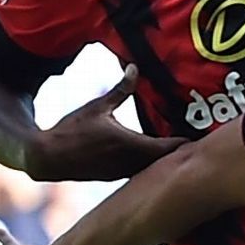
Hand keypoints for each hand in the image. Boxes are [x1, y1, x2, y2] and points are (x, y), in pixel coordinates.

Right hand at [26, 65, 187, 181]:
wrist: (44, 158)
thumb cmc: (71, 130)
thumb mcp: (97, 107)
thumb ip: (120, 90)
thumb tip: (134, 67)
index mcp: (130, 145)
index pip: (167, 147)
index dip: (185, 143)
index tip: (200, 138)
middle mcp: (129, 163)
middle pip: (165, 161)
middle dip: (179, 152)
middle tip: (197, 143)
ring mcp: (121, 173)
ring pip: (152, 169)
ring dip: (164, 161)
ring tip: (180, 150)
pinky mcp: (113, 177)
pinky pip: (139, 173)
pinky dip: (150, 166)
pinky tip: (154, 159)